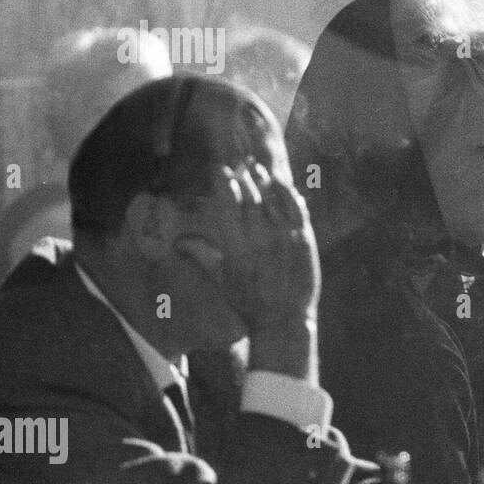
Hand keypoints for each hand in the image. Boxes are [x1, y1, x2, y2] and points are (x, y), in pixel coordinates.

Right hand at [174, 161, 320, 332]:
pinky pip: (296, 208)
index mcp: (236, 247)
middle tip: (238, 164)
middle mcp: (261, 239)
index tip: (219, 170)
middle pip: (250, 197)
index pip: (227, 205)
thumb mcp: (220, 279)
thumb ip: (202, 255)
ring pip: (273, 199)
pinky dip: (288, 193)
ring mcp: (285, 238)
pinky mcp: (305, 240)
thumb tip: (178, 241)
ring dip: (263, 180)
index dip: (223, 183)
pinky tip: (281, 183)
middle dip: (242, 177)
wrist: (284, 320)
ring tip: (256, 167)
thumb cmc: (248, 302)